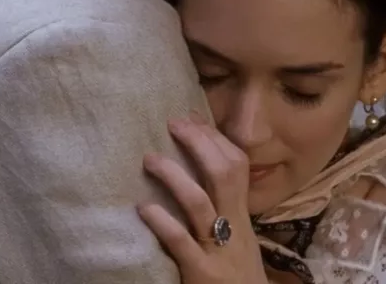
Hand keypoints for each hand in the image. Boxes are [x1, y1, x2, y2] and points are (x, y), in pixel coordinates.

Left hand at [137, 113, 268, 283]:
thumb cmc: (236, 272)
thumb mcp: (236, 236)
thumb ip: (222, 208)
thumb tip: (196, 171)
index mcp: (241, 216)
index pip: (236, 166)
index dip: (215, 139)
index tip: (190, 118)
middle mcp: (234, 227)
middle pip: (224, 174)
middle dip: (199, 144)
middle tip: (172, 124)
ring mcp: (219, 250)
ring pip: (200, 203)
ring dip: (174, 177)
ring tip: (150, 160)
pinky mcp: (203, 273)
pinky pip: (182, 242)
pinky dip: (163, 222)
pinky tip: (144, 209)